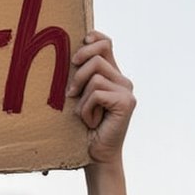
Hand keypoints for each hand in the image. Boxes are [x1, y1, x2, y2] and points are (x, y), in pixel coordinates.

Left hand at [67, 32, 135, 166]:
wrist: (95, 156)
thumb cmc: (83, 129)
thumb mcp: (78, 98)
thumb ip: (78, 78)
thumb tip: (68, 56)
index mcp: (112, 75)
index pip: (106, 43)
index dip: (92, 39)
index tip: (78, 49)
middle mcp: (122, 80)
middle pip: (97, 56)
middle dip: (78, 71)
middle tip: (70, 92)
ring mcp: (126, 91)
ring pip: (95, 75)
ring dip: (82, 97)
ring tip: (85, 114)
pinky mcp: (126, 102)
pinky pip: (97, 93)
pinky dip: (87, 108)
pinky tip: (91, 122)